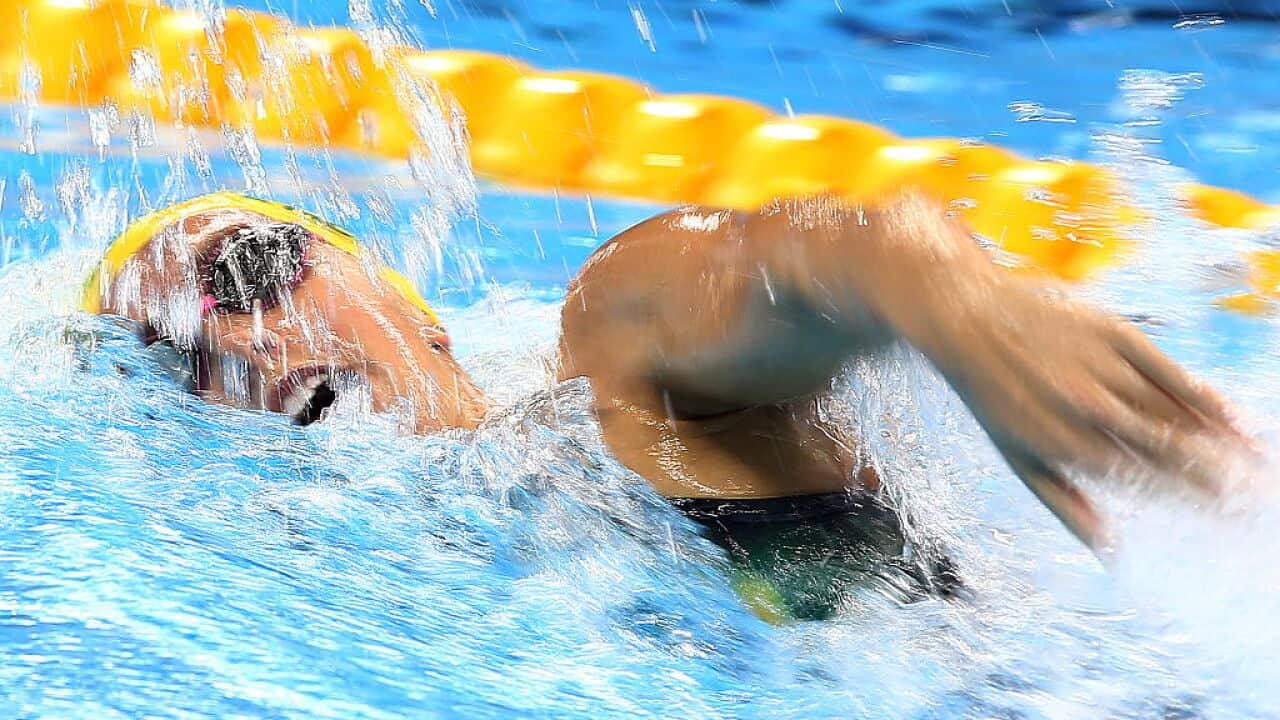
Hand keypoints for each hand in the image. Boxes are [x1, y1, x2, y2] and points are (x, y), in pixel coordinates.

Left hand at [927, 275, 1249, 550]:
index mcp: (1061, 443)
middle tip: (1259, 498)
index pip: (1141, 481)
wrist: (969, 318)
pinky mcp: (1114, 333)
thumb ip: (1064, 503)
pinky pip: (1171, 371)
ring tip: (1259, 467)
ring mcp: (1102, 367)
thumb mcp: (1015, 455)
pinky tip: (1238, 421)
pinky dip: (1207, 398)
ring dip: (1224, 443)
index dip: (1189, 500)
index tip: (1226, 517)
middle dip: (1220, 477)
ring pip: (1176, 413)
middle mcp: (1085, 406)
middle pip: (1169, 450)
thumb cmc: (994, 396)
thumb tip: (1109, 551)